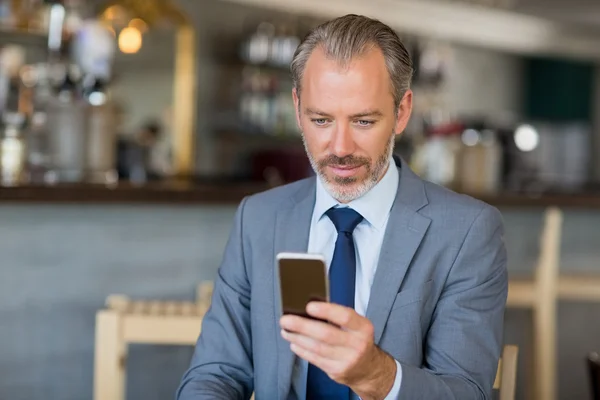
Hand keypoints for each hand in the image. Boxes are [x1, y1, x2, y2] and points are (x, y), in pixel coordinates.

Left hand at [279, 302, 396, 399]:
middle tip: (285, 320)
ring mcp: (347, 360)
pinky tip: (294, 343)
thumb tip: (308, 308)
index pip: (345, 317)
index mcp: (363, 327)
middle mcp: (357, 344)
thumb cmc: (356, 339)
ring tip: (286, 331)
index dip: (326, 311)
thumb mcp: (356, 326)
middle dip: (302, 326)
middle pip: (326, 334)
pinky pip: (315, 359)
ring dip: (297, 338)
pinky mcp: (337, 371)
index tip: (309, 306)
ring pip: (317, 348)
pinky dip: (302, 350)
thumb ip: (337, 317)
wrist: (368, 368)